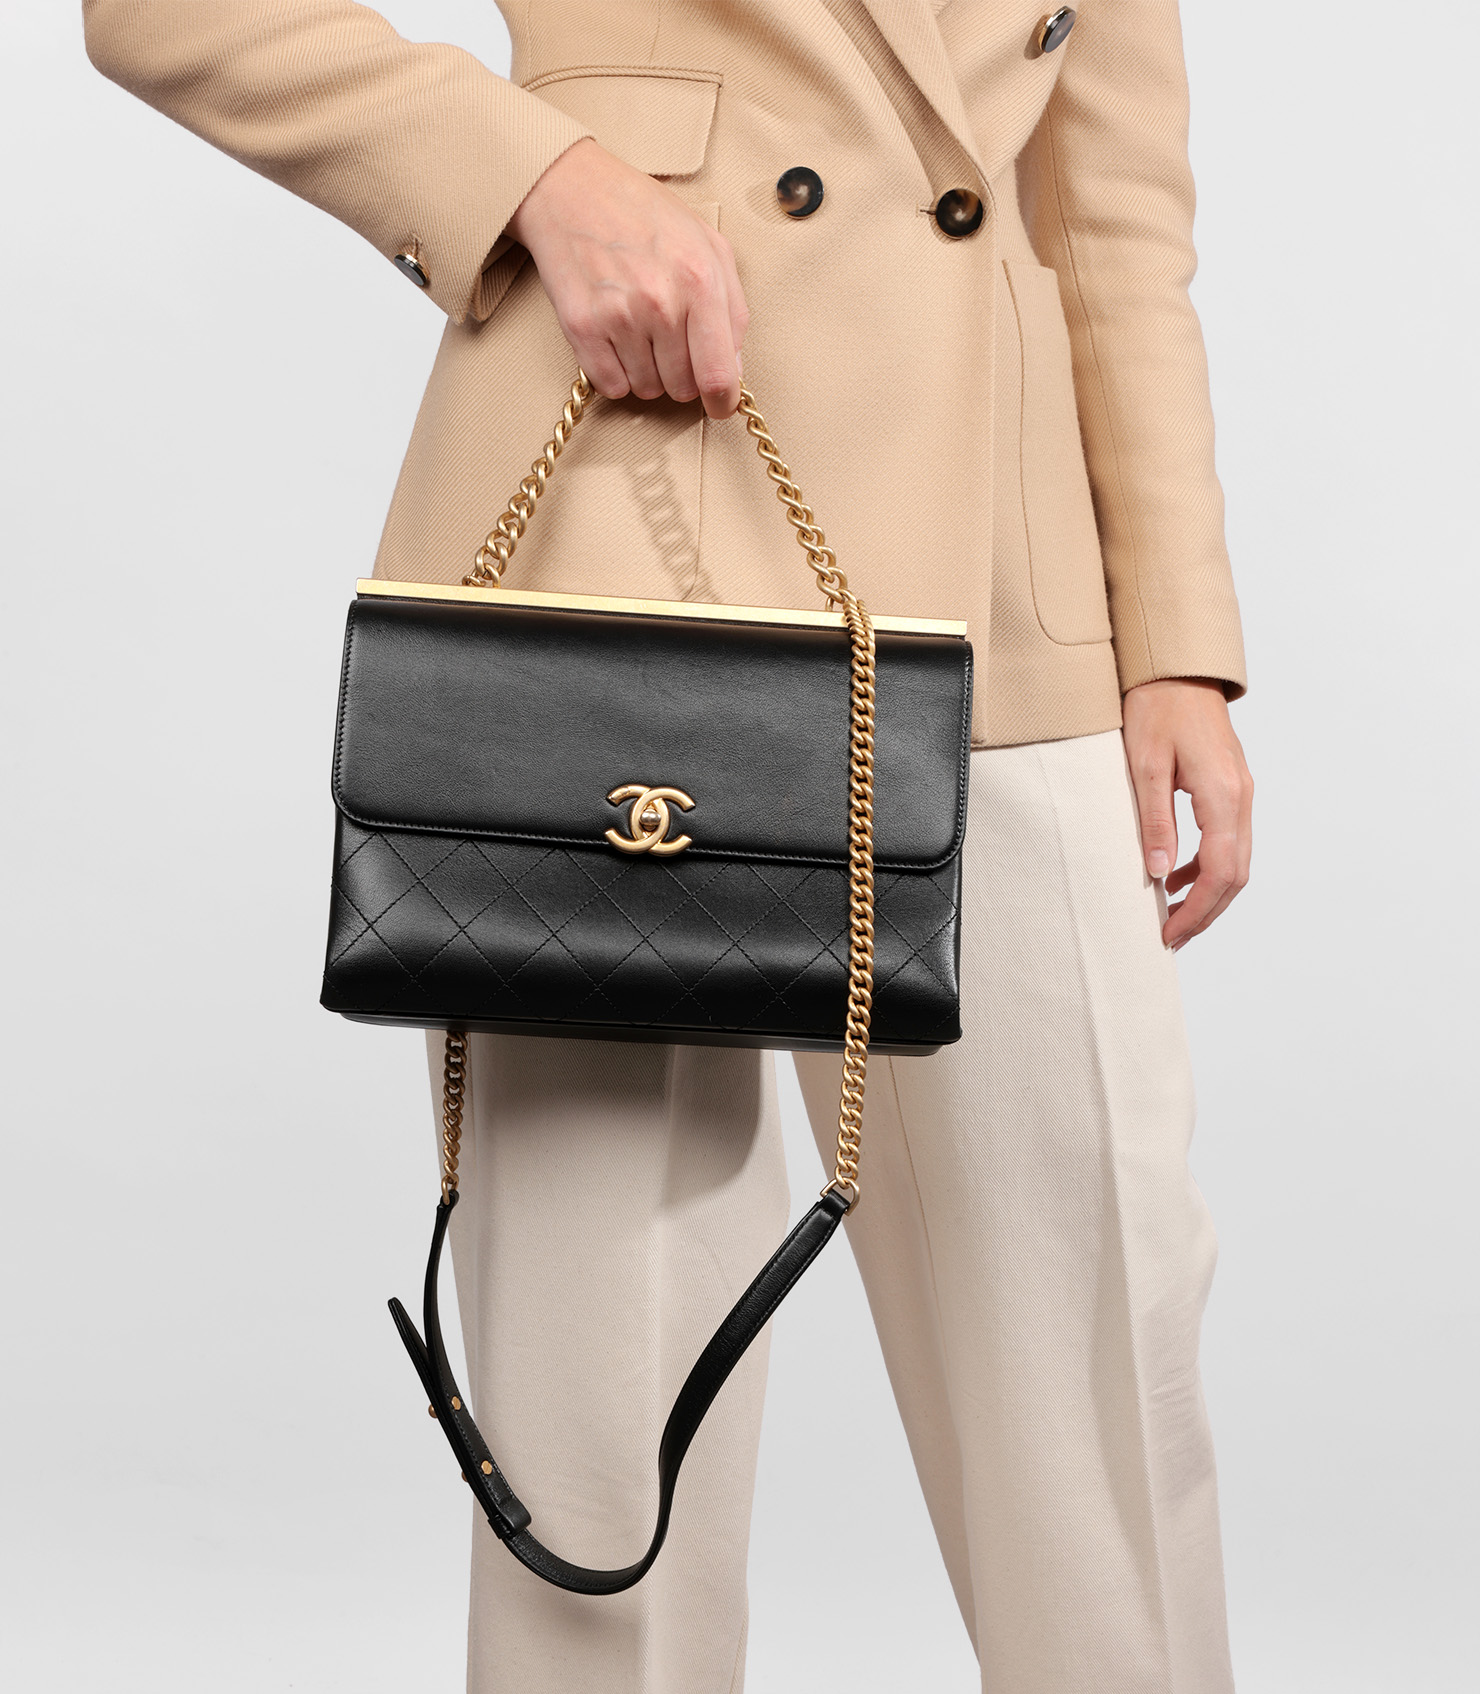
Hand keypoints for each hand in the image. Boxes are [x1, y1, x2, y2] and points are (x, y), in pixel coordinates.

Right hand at [508, 137, 749, 417]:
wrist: (572, 190)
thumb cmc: (644, 215)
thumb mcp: (707, 244)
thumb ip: (732, 308)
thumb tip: (733, 368)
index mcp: (700, 280)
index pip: (718, 375)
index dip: (722, 401)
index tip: (718, 404)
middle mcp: (660, 302)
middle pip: (682, 387)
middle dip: (682, 372)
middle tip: (669, 338)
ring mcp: (618, 316)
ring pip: (647, 389)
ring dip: (648, 370)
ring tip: (640, 328)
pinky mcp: (581, 327)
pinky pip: (611, 386)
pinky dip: (616, 372)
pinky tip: (616, 338)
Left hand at [1121, 678, 1252, 949]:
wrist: (1175, 671)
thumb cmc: (1156, 710)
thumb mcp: (1144, 767)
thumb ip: (1154, 822)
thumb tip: (1157, 874)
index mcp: (1223, 795)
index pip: (1219, 871)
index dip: (1196, 910)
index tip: (1168, 933)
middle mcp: (1241, 798)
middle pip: (1236, 875)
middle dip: (1205, 912)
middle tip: (1171, 937)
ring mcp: (1241, 794)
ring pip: (1236, 861)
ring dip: (1208, 894)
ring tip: (1171, 917)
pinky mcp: (1231, 789)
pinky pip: (1228, 841)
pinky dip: (1206, 867)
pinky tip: (1175, 875)